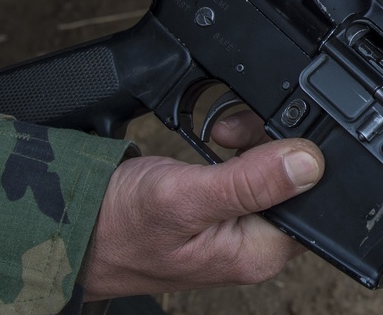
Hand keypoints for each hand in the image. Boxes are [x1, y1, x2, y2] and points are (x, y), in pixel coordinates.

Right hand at [82, 111, 323, 299]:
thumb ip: (249, 182)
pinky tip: (218, 138)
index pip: (314, 199)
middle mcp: (253, 244)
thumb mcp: (184, 197)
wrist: (68, 226)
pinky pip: (250, 172)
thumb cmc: (116, 226)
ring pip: (274, 170)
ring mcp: (238, 227)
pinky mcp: (222, 210)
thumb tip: (311, 162)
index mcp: (257, 252)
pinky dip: (238, 147)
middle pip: (297, 182)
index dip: (301, 156)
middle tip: (233, 130)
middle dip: (274, 143)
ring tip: (222, 131)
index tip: (271, 130)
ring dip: (254, 140)